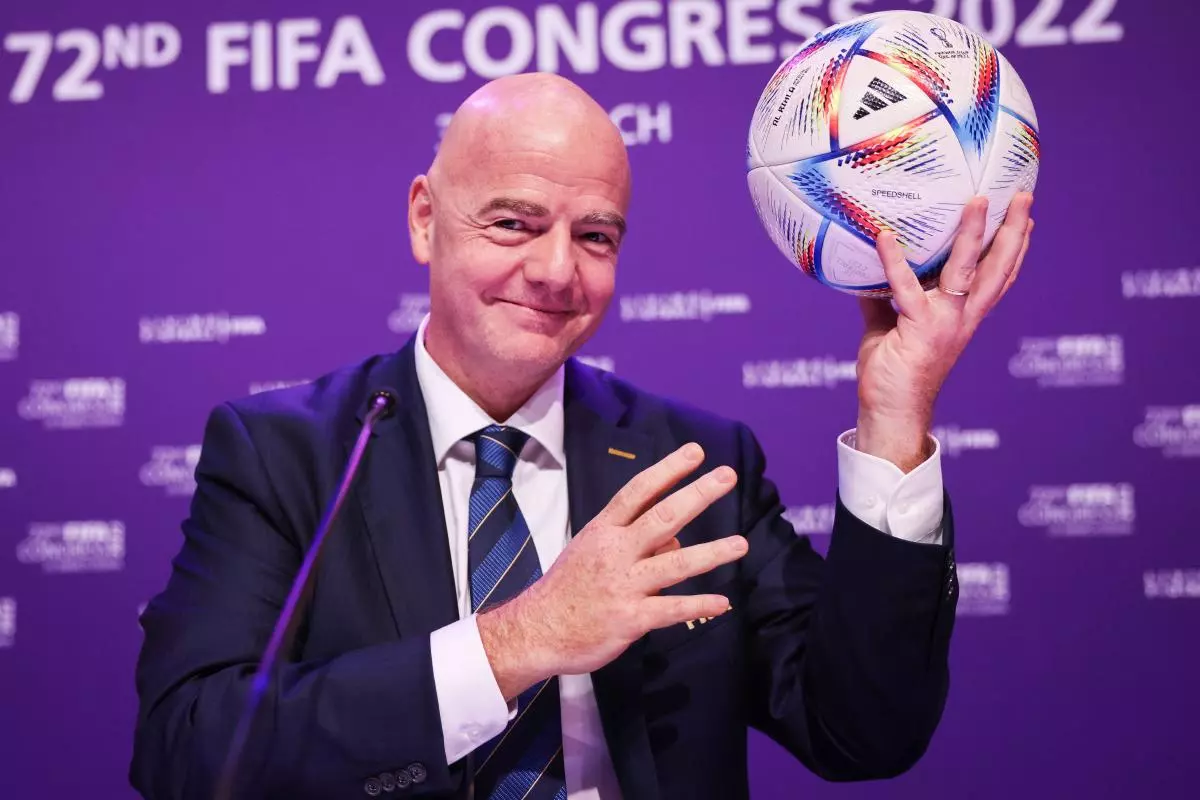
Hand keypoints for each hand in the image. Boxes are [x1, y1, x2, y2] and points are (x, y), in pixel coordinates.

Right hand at [477, 443, 746, 699]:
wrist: (537, 629)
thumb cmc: (568, 587)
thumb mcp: (591, 550)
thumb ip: (633, 540)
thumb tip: (676, 540)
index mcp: (604, 530)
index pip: (638, 491)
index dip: (668, 470)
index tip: (695, 452)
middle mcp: (615, 552)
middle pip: (662, 517)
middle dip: (697, 494)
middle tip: (727, 475)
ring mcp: (623, 585)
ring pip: (675, 564)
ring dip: (711, 553)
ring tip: (741, 544)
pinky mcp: (630, 618)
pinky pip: (671, 609)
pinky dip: (698, 606)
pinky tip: (722, 603)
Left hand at [854, 192, 1034, 470]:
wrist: (890, 412)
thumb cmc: (892, 371)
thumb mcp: (890, 324)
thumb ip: (886, 296)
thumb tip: (864, 266)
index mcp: (963, 316)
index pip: (999, 276)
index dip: (1016, 247)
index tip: (1027, 216)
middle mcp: (963, 317)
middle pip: (998, 267)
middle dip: (1014, 230)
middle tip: (1024, 195)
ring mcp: (945, 322)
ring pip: (966, 271)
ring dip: (973, 234)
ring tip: (979, 200)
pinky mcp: (920, 330)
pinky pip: (907, 289)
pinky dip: (895, 261)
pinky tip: (885, 237)